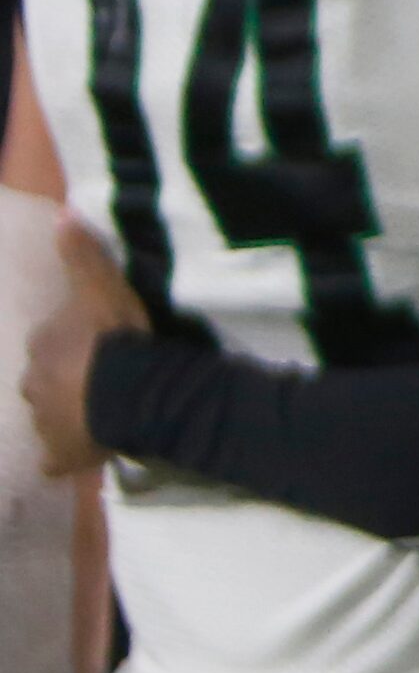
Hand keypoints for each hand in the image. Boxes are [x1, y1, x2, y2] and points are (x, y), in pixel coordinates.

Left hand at [21, 214, 146, 477]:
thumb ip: (84, 254)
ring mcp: (45, 423)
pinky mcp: (60, 455)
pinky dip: (64, 459)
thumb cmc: (115, 340)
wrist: (130, 392)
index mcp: (43, 347)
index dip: (73, 345)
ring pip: (49, 418)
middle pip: (45, 382)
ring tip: (99, 416)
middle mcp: (34, 385)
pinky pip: (56, 460)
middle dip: (65, 383)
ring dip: (68, 416)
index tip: (98, 346)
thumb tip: (62, 213)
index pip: (50, 344)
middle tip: (99, 382)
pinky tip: (77, 458)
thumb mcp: (104, 288)